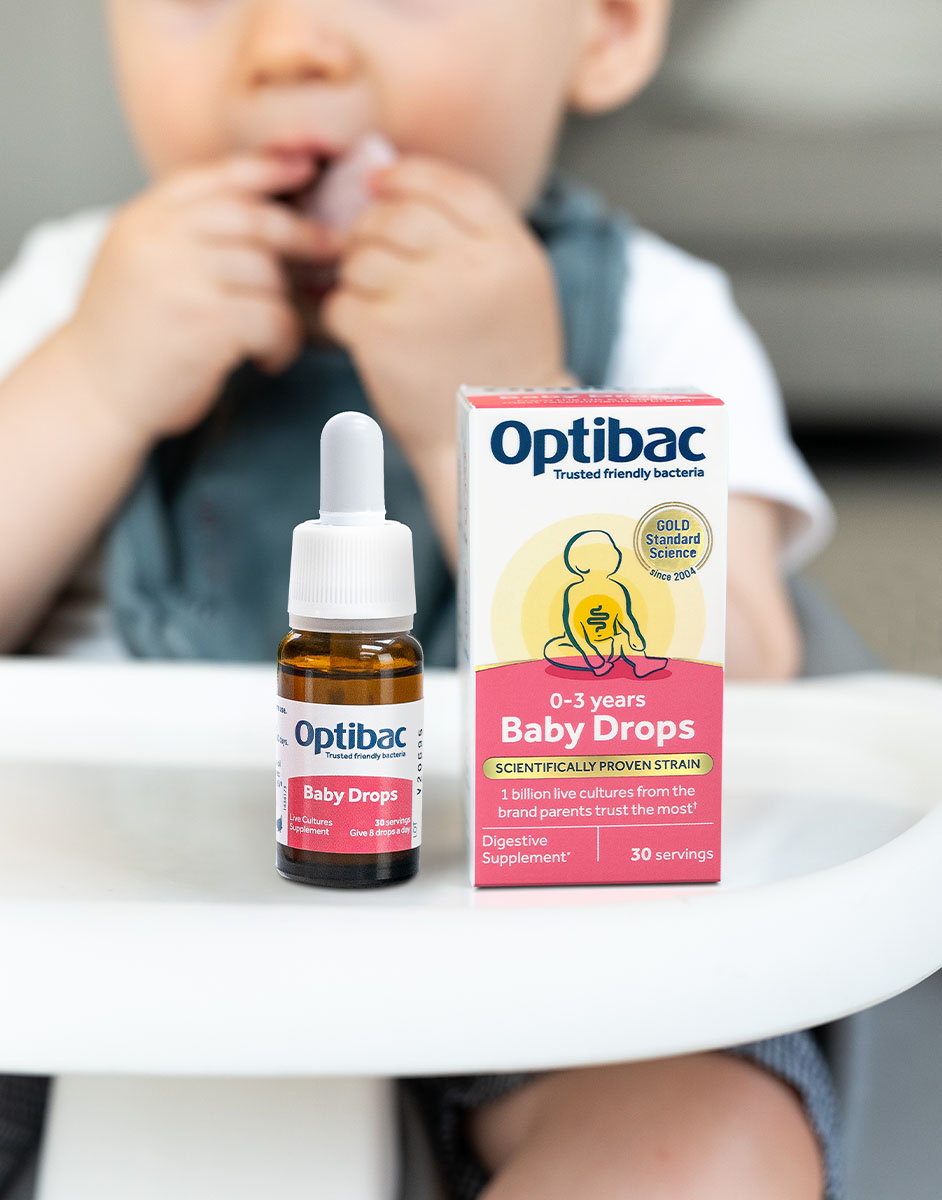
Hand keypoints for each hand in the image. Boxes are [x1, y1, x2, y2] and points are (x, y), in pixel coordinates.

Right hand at [63, 154, 333, 446]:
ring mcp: (180, 278)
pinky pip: (272, 319)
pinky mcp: (204, 323)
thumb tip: (261, 212)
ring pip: (267, 273)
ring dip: (286, 307)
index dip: (268, 169)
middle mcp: (160, 239)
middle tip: (329, 248)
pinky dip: (282, 343)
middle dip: (299, 232)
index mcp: (145, 218)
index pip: (218, 177)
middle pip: (253, 218)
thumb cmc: (127, 337)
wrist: (91, 393)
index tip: (305, 169)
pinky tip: (269, 359)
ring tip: (278, 335)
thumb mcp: (141, 263)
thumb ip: (185, 235)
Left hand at [321, 156, 571, 467]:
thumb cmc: (499, 362)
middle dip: (371, 228)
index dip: (405, 176)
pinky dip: (342, 315)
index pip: (449, 185)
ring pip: (360, 257)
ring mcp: (423, 300)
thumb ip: (473, 234)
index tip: (380, 183)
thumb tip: (391, 177)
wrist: (490, 443)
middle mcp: (469, 268)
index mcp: (509, 251)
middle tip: (368, 251)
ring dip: (355, 275)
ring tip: (375, 303)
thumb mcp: (515, 285)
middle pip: (396, 215)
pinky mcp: (382, 336)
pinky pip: (340, 302)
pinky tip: (364, 335)